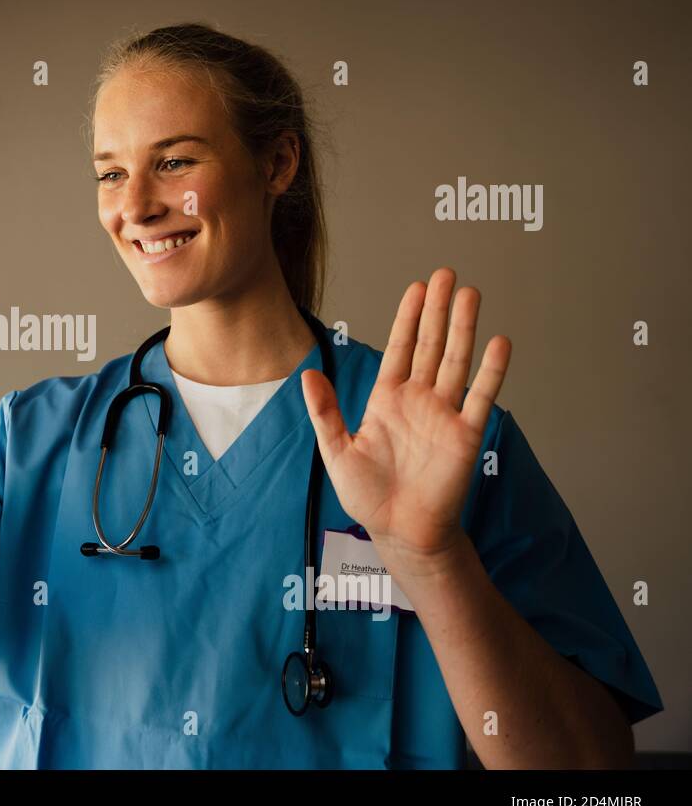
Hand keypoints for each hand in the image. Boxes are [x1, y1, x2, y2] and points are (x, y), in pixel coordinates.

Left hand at [299, 268, 510, 581]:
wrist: (401, 531)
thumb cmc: (368, 495)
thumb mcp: (336, 450)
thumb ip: (325, 411)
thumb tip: (307, 375)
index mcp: (386, 400)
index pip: (399, 348)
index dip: (408, 318)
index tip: (416, 287)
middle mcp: (418, 400)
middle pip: (431, 345)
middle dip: (437, 310)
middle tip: (446, 274)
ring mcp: (444, 414)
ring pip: (456, 361)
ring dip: (464, 328)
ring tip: (470, 293)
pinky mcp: (466, 434)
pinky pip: (481, 397)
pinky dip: (491, 370)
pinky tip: (498, 342)